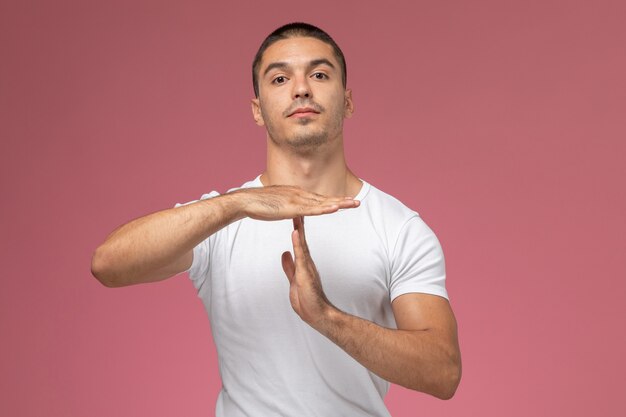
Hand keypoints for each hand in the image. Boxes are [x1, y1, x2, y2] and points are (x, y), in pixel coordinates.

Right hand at [229, 185, 358, 220]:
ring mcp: (296, 200)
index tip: (346, 202)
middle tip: (357, 202)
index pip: (318, 198)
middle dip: (342, 201)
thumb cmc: (258, 204)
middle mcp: (299, 194)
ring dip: (338, 203)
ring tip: (352, 204)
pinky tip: (335, 208)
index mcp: (296, 194)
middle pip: (324, 198)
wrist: (246, 201)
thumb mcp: (278, 205)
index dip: (333, 200)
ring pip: (321, 203)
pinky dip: (324, 208)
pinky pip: (311, 209)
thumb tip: (295, 212)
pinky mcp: (291, 207)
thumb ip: (288, 207)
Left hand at [281, 216, 335, 327]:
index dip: (296, 227)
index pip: (299, 241)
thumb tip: (285, 254)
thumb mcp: (294, 279)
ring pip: (302, 243)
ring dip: (299, 228)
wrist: (317, 314)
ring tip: (297, 213)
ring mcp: (307, 266)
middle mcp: (307, 261)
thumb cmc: (307, 300)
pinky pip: (301, 254)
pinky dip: (298, 242)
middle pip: (301, 238)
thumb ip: (289, 266)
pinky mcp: (306, 272)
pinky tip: (295, 231)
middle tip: (298, 206)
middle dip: (299, 222)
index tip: (294, 213)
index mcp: (303, 262)